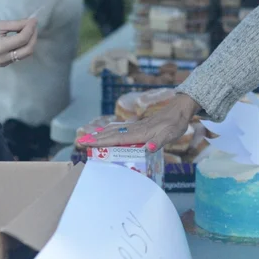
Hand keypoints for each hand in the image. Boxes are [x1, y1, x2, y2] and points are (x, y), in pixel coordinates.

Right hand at [0, 18, 37, 66]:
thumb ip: (16, 24)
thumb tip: (31, 22)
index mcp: (1, 48)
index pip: (22, 39)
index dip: (30, 29)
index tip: (34, 19)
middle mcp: (4, 58)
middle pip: (28, 50)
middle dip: (33, 36)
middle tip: (33, 25)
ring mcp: (5, 63)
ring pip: (25, 54)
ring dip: (30, 41)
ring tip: (29, 30)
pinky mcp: (5, 64)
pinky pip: (19, 55)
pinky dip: (24, 46)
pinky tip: (23, 37)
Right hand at [77, 94, 197, 150]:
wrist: (180, 110)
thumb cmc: (175, 123)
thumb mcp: (170, 134)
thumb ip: (159, 141)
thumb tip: (148, 148)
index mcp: (140, 133)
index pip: (116, 139)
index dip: (101, 142)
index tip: (87, 143)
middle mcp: (134, 129)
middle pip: (110, 134)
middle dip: (94, 139)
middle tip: (78, 143)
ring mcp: (135, 127)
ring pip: (113, 131)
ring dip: (99, 135)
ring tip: (86, 139)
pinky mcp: (138, 126)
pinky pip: (119, 130)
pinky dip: (108, 132)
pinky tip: (104, 132)